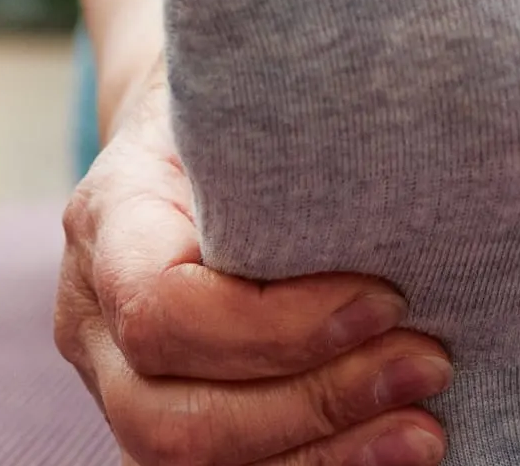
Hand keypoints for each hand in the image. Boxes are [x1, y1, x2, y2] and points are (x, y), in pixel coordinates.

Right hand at [57, 83, 454, 465]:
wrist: (194, 128)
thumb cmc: (245, 103)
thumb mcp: (253, 90)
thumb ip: (294, 126)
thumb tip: (417, 134)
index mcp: (107, 218)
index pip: (161, 310)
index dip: (276, 328)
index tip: (387, 298)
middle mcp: (91, 315)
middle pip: (168, 416)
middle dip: (311, 404)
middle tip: (428, 364)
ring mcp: (117, 380)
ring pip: (188, 463)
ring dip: (323, 455)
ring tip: (426, 427)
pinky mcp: (165, 413)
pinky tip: (394, 446)